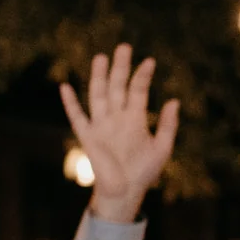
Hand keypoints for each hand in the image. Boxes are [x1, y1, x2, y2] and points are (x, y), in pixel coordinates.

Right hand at [58, 43, 177, 224]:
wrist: (125, 193)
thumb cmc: (144, 172)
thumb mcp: (162, 148)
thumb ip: (168, 125)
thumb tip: (174, 100)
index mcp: (135, 119)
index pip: (138, 91)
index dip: (143, 76)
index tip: (150, 61)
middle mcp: (117, 117)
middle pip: (117, 86)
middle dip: (120, 68)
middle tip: (124, 47)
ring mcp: (101, 125)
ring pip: (98, 95)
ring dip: (99, 77)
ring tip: (101, 57)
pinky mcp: (88, 137)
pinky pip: (77, 117)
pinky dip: (70, 103)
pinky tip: (65, 87)